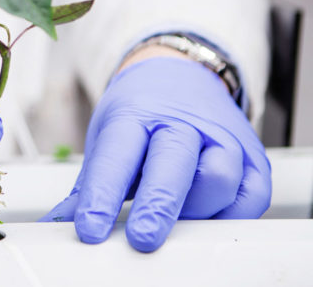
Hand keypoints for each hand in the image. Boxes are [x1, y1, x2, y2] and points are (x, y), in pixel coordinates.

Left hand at [42, 57, 270, 251]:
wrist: (180, 73)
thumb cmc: (141, 110)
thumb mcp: (108, 134)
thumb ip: (88, 184)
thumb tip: (59, 223)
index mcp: (137, 114)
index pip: (118, 156)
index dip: (103, 195)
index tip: (90, 229)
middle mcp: (183, 123)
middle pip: (173, 164)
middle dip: (158, 205)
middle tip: (141, 239)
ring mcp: (222, 138)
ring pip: (218, 179)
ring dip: (196, 210)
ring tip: (176, 220)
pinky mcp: (253, 159)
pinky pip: (250, 197)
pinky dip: (231, 215)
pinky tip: (208, 218)